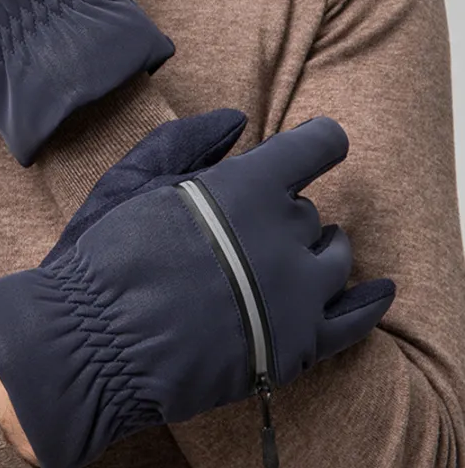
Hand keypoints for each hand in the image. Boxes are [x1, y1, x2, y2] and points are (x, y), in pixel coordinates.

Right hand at [0, 110, 395, 467]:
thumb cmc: (104, 255)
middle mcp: (286, 235)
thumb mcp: (133, 179)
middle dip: (281, 212)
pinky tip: (378, 290)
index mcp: (249, 186)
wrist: (91, 345)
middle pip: (310, 210)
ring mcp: (299, 295)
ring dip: (314, 251)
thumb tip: (239, 119)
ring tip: (278, 264)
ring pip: (336, 258)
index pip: (318, 145)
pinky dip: (370, 302)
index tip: (312, 144)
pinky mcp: (299, 348)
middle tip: (235, 232)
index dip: (316, 141)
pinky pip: (356, 321)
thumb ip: (188, 139)